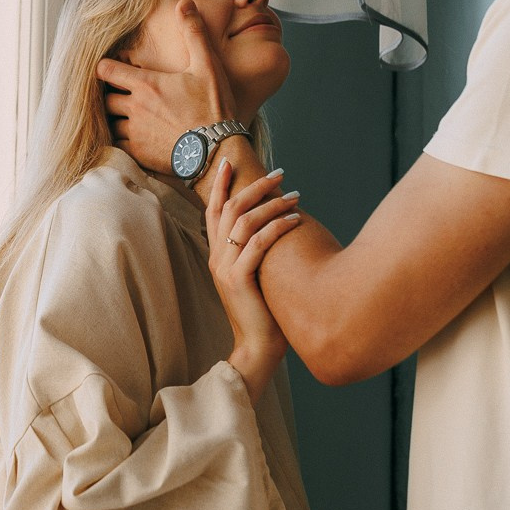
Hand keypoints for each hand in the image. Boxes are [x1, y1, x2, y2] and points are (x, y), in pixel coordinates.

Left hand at [96, 3, 237, 173]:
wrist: (218, 150)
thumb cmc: (214, 107)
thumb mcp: (207, 66)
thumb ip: (194, 33)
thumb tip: (185, 3)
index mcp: (146, 84)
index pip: (107, 71)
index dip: (105, 68)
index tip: (109, 68)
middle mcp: (134, 107)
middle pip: (105, 98)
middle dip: (109, 94)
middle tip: (120, 93)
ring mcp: (135, 132)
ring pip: (110, 122)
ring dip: (115, 118)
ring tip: (126, 115)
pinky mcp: (139, 153)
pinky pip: (118, 145)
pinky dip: (121, 139)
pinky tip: (133, 136)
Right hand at [206, 161, 301, 396]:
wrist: (258, 348)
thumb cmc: (266, 312)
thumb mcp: (256, 276)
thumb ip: (257, 252)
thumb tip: (278, 224)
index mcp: (217, 256)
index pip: (213, 211)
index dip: (220, 185)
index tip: (229, 161)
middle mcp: (217, 259)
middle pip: (228, 209)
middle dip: (253, 186)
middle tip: (279, 173)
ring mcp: (225, 269)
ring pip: (243, 222)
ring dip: (270, 204)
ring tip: (295, 195)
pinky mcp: (238, 280)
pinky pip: (257, 243)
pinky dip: (277, 227)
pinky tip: (296, 219)